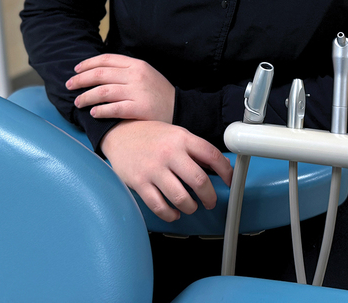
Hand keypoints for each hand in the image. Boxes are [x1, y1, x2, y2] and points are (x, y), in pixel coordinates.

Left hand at [67, 53, 175, 121]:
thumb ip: (125, 70)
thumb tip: (98, 71)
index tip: (76, 70)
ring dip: (86, 97)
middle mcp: (136, 76)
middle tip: (69, 86)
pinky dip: (101, 110)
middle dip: (81, 80)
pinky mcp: (140, 109)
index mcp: (136, 64)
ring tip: (78, 102)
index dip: (88, 64)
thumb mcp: (145, 73)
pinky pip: (114, 108)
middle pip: (100, 74)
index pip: (106, 59)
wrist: (180, 108)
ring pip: (103, 92)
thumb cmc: (158, 92)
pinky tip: (94, 113)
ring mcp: (138, 92)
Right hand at [100, 121, 232, 221]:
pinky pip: (160, 206)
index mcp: (181, 138)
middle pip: (199, 180)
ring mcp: (153, 169)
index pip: (212, 155)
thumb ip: (195, 149)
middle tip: (209, 201)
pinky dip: (171, 214)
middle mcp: (169, 153)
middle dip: (209, 196)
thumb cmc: (150, 135)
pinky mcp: (139, 183)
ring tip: (190, 206)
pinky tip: (174, 212)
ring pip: (181, 198)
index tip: (229, 181)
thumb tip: (220, 166)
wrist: (118, 134)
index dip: (226, 171)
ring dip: (190, 207)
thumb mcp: (176, 134)